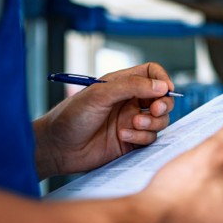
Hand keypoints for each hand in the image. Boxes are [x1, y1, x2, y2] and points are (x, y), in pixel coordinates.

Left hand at [34, 63, 174, 177]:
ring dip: (152, 122)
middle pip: (162, 98)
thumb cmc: (71, 117)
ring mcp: (132, 122)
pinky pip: (150, 138)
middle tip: (155, 109)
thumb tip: (161, 86)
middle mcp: (130, 102)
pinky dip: (141, 137)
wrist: (57, 148)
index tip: (165, 89)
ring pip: (160, 120)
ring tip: (133, 125)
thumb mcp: (100, 95)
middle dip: (164, 104)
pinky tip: (122, 136)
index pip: (151, 74)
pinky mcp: (132, 141)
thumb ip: (132, 87)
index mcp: (122, 84)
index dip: (162, 79)